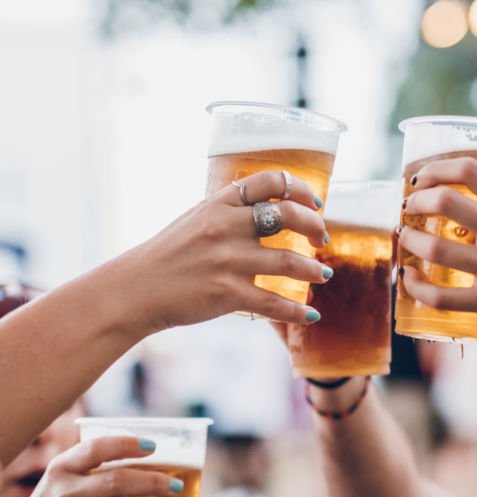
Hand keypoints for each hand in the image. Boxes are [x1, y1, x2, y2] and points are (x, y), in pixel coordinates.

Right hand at [2, 437, 182, 496]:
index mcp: (62, 469)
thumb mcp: (65, 477)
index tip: (154, 447)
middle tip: (176, 486)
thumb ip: (97, 465)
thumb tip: (155, 455)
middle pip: (117, 482)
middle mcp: (62, 495)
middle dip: (153, 483)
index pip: (96, 449)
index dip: (127, 445)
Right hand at [119, 169, 329, 330]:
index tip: (316, 203)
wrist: (134, 290)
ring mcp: (228, 260)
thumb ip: (230, 213)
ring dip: (314, 270)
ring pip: (290, 261)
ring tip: (322, 275)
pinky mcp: (228, 293)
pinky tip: (311, 315)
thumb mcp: (196, 219)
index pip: (270, 181)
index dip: (301, 190)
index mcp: (220, 203)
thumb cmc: (169, 255)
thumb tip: (271, 212)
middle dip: (315, 227)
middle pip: (289, 215)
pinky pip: (275, 303)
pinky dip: (298, 311)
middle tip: (321, 239)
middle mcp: (226, 226)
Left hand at [397, 157, 476, 350]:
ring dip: (410, 241)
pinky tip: (410, 279)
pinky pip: (441, 296)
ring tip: (407, 239)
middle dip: (416, 202)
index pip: (472, 170)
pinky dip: (416, 287)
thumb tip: (455, 191)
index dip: (437, 168)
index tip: (421, 178)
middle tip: (409, 208)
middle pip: (446, 202)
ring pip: (436, 248)